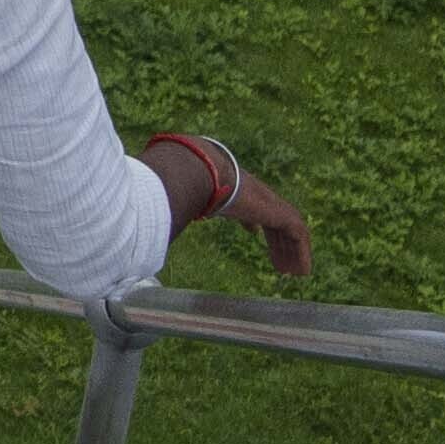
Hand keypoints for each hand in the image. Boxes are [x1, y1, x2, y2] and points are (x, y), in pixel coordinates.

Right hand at [137, 126, 309, 281]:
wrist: (195, 169)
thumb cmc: (180, 181)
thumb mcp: (176, 198)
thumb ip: (169, 206)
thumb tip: (144, 214)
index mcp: (232, 190)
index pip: (248, 205)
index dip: (253, 220)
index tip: (254, 232)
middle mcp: (253, 195)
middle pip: (271, 219)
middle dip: (276, 241)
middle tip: (280, 262)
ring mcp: (267, 201)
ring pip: (288, 229)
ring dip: (291, 251)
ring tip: (294, 273)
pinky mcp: (277, 211)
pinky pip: (297, 234)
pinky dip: (301, 252)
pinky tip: (300, 271)